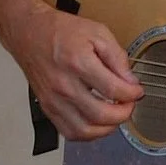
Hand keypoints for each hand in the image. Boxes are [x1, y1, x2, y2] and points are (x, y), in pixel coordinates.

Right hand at [9, 5, 144, 140]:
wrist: (28, 32)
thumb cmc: (60, 31)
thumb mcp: (97, 32)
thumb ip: (117, 57)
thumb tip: (130, 81)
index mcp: (78, 62)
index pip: (114, 89)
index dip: (132, 94)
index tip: (137, 91)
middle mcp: (64, 84)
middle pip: (101, 114)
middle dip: (123, 113)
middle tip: (129, 105)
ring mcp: (54, 99)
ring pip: (85, 130)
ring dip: (107, 128)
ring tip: (115, 116)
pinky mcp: (47, 107)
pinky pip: (70, 132)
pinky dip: (88, 133)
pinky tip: (97, 123)